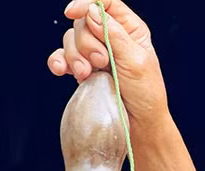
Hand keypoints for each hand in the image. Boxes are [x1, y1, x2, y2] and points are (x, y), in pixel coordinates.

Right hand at [47, 0, 166, 124]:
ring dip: (74, 55)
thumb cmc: (146, 94)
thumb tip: (92, 11)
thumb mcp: (136, 62)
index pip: (104, 2)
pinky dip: (58, 61)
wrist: (139, 124)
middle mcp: (110, 37)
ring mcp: (95, 53)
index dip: (86, 2)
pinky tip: (60, 70)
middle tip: (101, 62)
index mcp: (129, 29)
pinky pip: (62, 57)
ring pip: (71, 39)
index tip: (73, 12)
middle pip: (83, 21)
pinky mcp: (84, 70)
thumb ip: (114, 35)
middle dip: (87, 41)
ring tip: (86, 74)